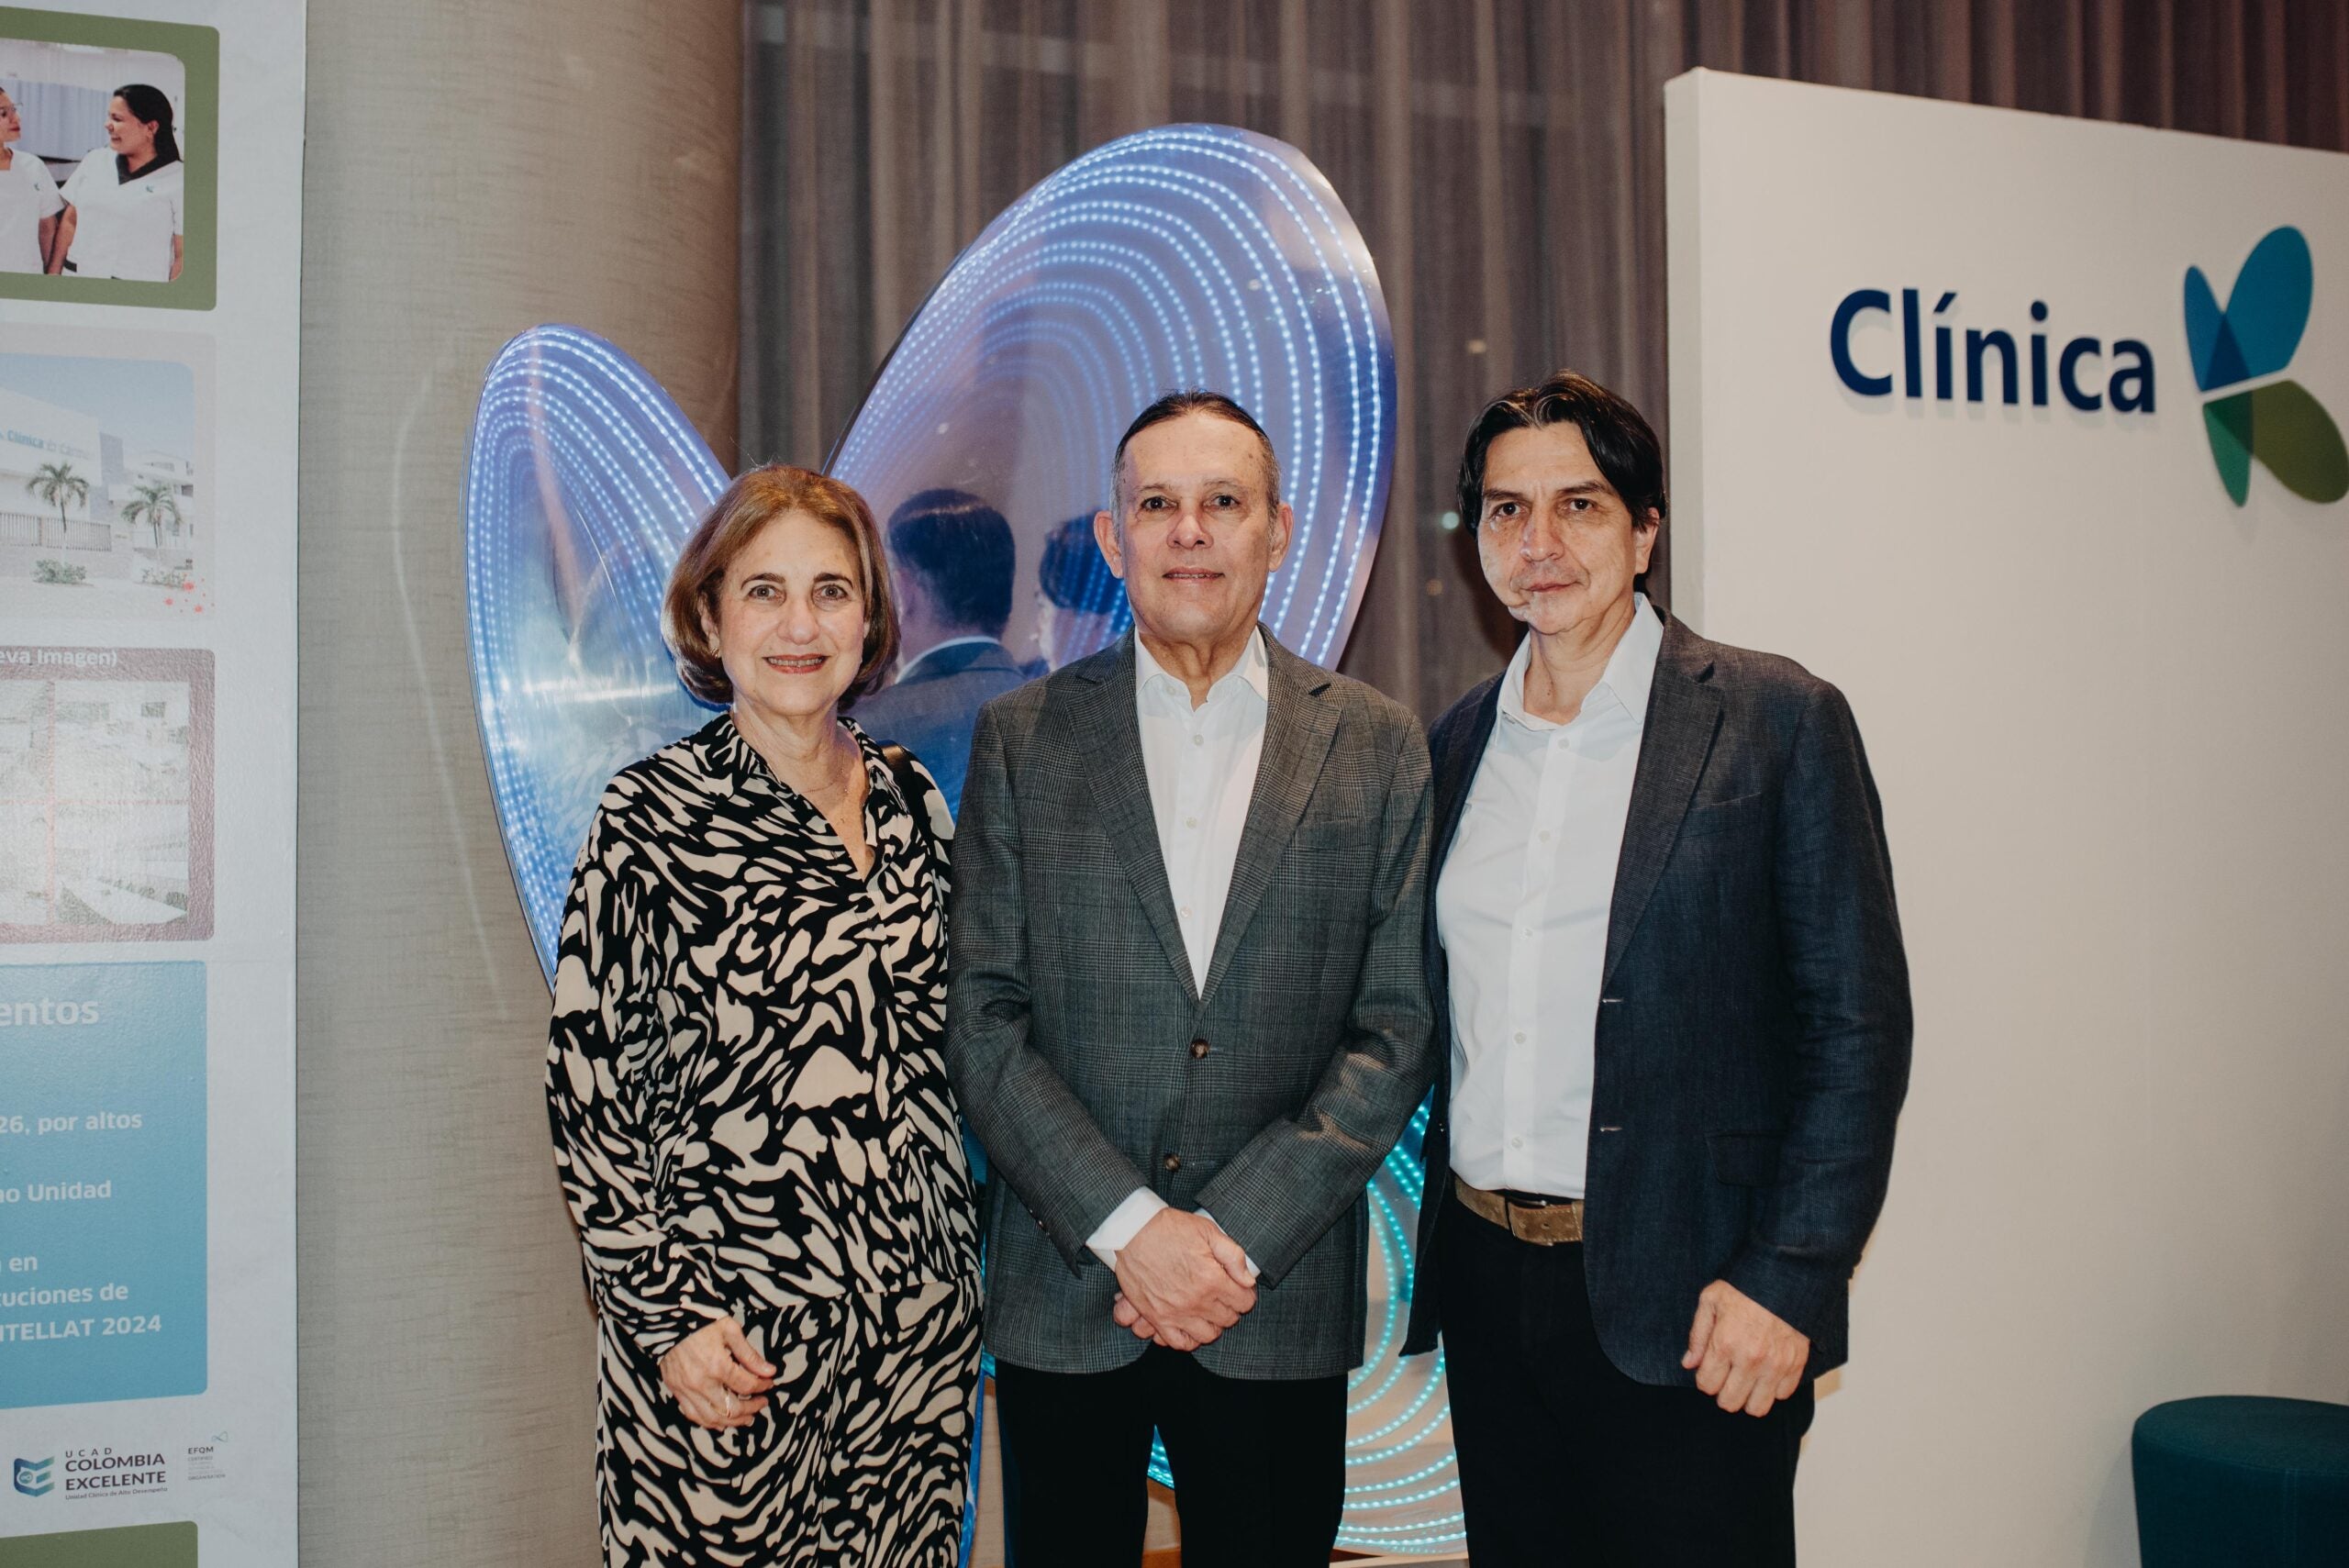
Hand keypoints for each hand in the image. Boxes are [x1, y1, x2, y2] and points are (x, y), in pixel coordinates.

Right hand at [660, 1317, 776, 1430]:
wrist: (669, 1320)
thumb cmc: (701, 1322)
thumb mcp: (730, 1331)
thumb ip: (749, 1355)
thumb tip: (769, 1371)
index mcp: (717, 1365)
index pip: (747, 1385)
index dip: (762, 1386)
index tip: (769, 1383)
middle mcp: (701, 1383)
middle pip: (731, 1409)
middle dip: (751, 1409)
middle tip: (761, 1404)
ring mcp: (686, 1390)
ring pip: (712, 1418)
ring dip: (732, 1422)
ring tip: (746, 1418)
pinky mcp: (675, 1391)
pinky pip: (693, 1415)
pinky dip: (708, 1421)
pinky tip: (721, 1420)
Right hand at [1112, 1209, 1256, 1350]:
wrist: (1132, 1231)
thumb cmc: (1170, 1229)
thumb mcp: (1208, 1231)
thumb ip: (1233, 1256)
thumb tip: (1248, 1279)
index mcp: (1212, 1279)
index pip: (1244, 1302)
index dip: (1245, 1294)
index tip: (1240, 1288)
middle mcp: (1196, 1301)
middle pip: (1228, 1320)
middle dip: (1231, 1308)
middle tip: (1224, 1296)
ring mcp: (1176, 1313)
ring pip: (1208, 1335)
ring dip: (1213, 1325)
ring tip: (1209, 1311)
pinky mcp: (1157, 1318)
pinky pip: (1179, 1342)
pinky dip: (1189, 1339)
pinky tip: (1191, 1325)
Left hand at [1682, 1280, 1809, 1416]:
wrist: (1784, 1276)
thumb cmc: (1744, 1286)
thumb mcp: (1710, 1301)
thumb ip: (1697, 1335)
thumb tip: (1689, 1363)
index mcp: (1725, 1343)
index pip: (1707, 1386)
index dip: (1705, 1380)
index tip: (1710, 1370)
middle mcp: (1750, 1359)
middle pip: (1730, 1402)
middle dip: (1723, 1393)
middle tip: (1727, 1377)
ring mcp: (1775, 1365)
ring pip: (1758, 1407)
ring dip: (1748, 1398)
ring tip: (1746, 1380)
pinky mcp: (1796, 1364)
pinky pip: (1782, 1394)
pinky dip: (1773, 1388)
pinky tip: (1766, 1372)